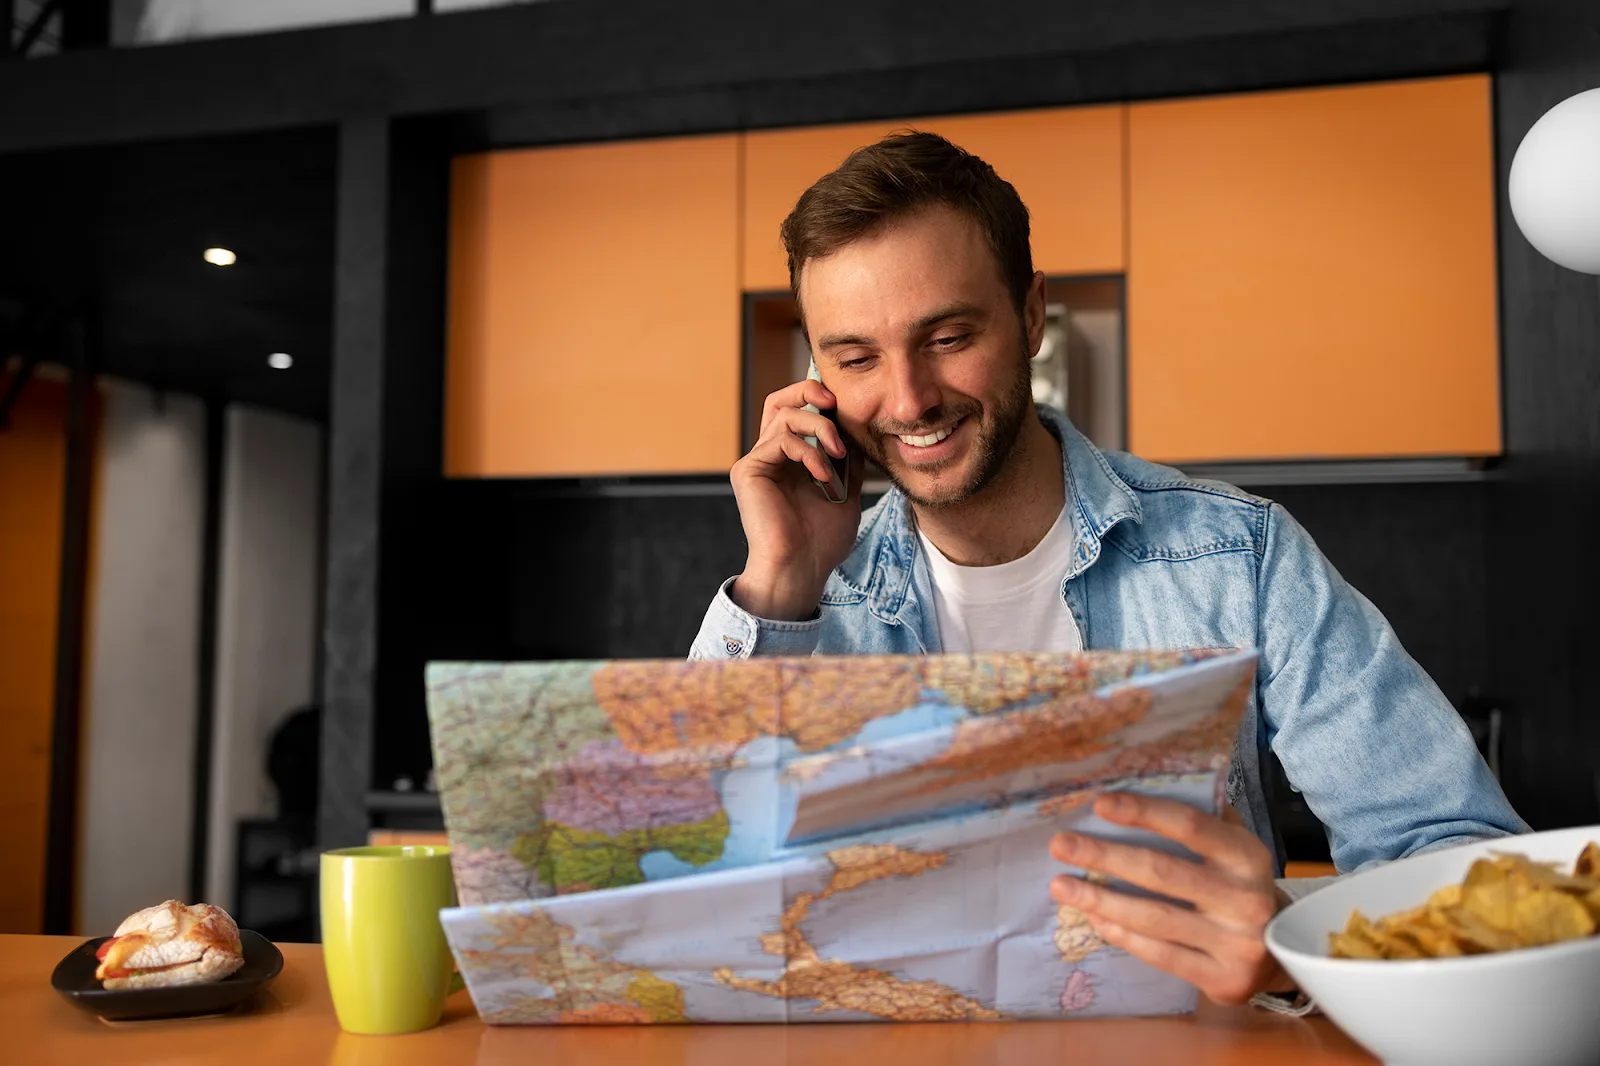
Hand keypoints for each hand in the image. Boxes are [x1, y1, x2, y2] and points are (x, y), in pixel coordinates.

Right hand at [728, 379, 864, 619]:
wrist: (802, 569)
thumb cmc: (822, 540)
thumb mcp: (847, 490)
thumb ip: (848, 459)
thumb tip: (855, 428)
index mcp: (790, 460)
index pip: (796, 411)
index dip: (816, 398)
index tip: (844, 405)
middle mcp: (769, 457)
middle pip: (779, 400)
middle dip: (808, 390)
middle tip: (834, 402)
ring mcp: (757, 462)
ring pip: (785, 415)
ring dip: (820, 428)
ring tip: (838, 454)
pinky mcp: (748, 470)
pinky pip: (780, 440)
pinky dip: (809, 452)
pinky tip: (824, 475)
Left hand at [1048, 793, 1292, 1005]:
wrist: (1284, 952)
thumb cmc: (1237, 888)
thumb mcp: (1231, 853)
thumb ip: (1195, 827)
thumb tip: (1126, 798)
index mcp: (1246, 855)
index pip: (1189, 825)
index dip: (1143, 812)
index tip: (1099, 804)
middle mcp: (1245, 898)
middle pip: (1161, 871)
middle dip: (1105, 855)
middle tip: (1060, 845)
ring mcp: (1237, 943)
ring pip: (1155, 918)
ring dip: (1101, 899)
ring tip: (1061, 885)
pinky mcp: (1223, 978)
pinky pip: (1160, 954)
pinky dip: (1122, 934)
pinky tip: (1094, 918)